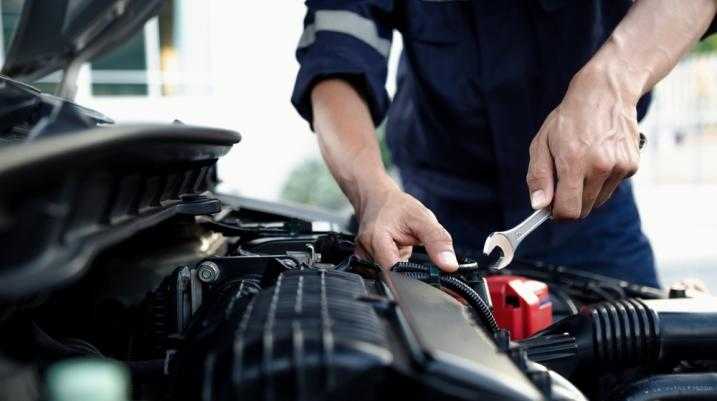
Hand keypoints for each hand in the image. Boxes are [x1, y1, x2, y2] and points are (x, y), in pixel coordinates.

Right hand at [354, 179, 457, 271]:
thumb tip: (450, 265)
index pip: (394, 273)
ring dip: (404, 270)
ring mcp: (365, 257)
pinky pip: (387, 272)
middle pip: (392, 277)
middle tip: (422, 260)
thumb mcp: (423, 218)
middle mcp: (366, 251)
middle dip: (411, 276)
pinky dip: (398, 267)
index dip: (413, 280)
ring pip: (390, 276)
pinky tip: (400, 250)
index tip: (430, 280)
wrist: (377, 198)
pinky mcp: (369, 261)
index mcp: (376, 239)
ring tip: (407, 247)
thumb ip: (437, 241)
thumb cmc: (397, 206)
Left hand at [526, 67, 641, 218]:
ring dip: (587, 191)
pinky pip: (612, 187)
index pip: (568, 211)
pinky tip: (599, 157)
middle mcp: (599, 166)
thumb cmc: (568, 119)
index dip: (557, 214)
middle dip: (570, 202)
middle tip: (564, 181)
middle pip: (583, 210)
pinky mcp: (632, 165)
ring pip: (598, 200)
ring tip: (582, 164)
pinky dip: (603, 180)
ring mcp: (619, 166)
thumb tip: (539, 206)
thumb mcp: (542, 143)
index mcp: (573, 162)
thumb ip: (539, 177)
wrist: (605, 93)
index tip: (551, 208)